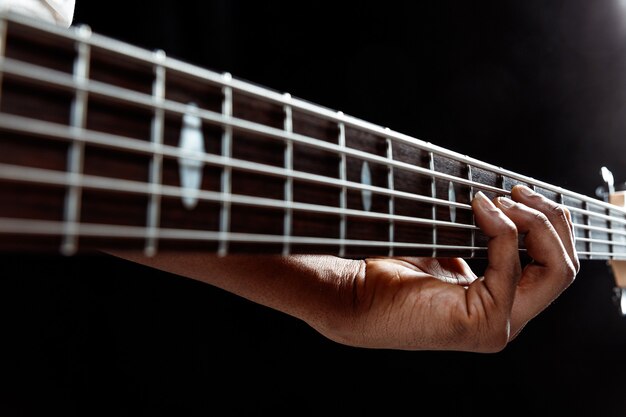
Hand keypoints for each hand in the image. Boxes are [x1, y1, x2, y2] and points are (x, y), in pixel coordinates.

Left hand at [319, 185, 578, 351]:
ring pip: (554, 269)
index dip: (547, 224)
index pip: (554, 267)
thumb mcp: (450, 250)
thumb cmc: (392, 271)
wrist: (353, 296)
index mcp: (500, 304)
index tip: (518, 192)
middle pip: (564, 268)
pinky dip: (501, 230)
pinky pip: (510, 266)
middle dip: (550, 220)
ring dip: (532, 223)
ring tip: (501, 199)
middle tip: (518, 192)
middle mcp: (506, 320)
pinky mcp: (482, 324)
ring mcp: (498, 326)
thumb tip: (507, 200)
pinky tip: (479, 209)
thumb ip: (485, 239)